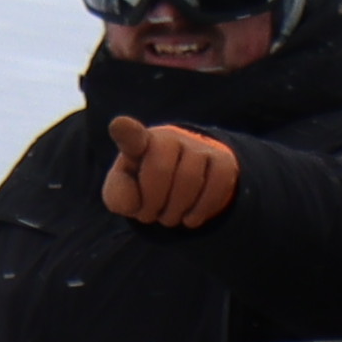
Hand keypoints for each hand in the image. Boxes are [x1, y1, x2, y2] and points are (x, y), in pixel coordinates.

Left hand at [99, 119, 242, 229]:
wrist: (183, 185)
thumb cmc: (145, 186)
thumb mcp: (124, 193)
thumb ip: (119, 196)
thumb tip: (135, 201)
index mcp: (140, 143)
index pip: (132, 136)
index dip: (125, 131)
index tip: (118, 125)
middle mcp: (169, 138)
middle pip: (160, 171)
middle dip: (153, 203)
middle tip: (150, 215)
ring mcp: (199, 146)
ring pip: (190, 180)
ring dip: (176, 211)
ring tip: (169, 217)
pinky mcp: (223, 161)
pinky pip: (215, 188)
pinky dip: (199, 211)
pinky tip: (189, 217)